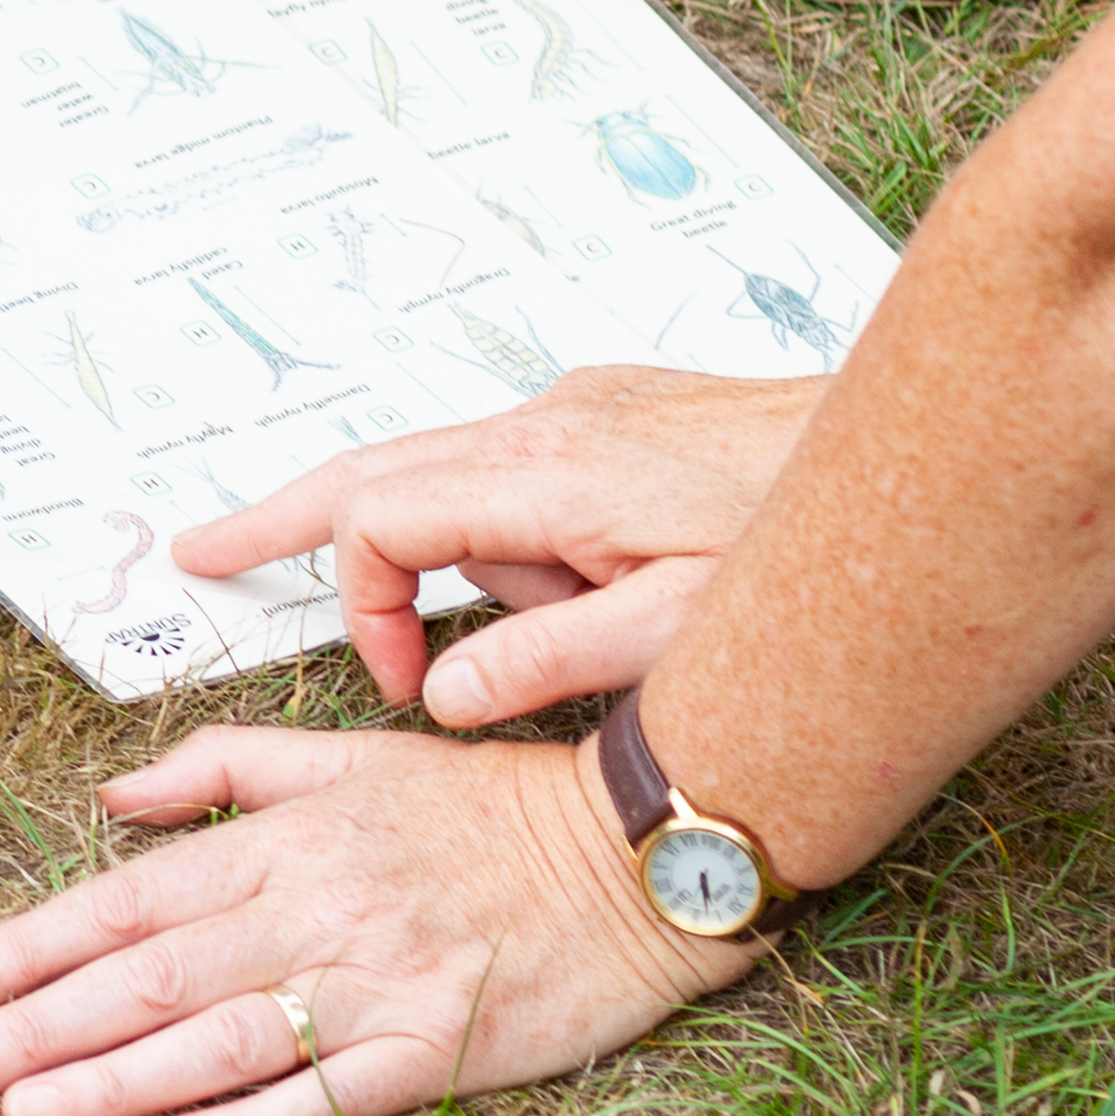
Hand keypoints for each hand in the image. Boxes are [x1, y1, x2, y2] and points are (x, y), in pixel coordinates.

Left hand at [0, 724, 750, 1115]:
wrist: (633, 851)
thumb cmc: (486, 805)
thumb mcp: (346, 753)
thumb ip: (222, 766)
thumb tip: (109, 794)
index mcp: (282, 837)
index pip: (125, 899)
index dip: (28, 944)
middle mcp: (311, 908)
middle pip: (147, 976)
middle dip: (35, 1025)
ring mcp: (371, 984)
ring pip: (214, 1041)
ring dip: (108, 1082)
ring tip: (22, 1113)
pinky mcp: (434, 1050)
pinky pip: (322, 1095)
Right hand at [174, 366, 823, 724]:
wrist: (918, 445)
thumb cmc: (811, 539)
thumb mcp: (681, 630)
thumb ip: (549, 664)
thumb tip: (437, 703)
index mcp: (541, 475)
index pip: (380, 525)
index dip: (367, 614)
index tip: (408, 692)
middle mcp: (542, 424)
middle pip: (369, 468)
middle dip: (278, 515)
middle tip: (196, 552)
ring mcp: (577, 412)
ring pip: (446, 476)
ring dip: (438, 553)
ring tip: (505, 613)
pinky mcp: (614, 416)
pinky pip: (511, 473)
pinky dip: (492, 529)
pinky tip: (570, 585)